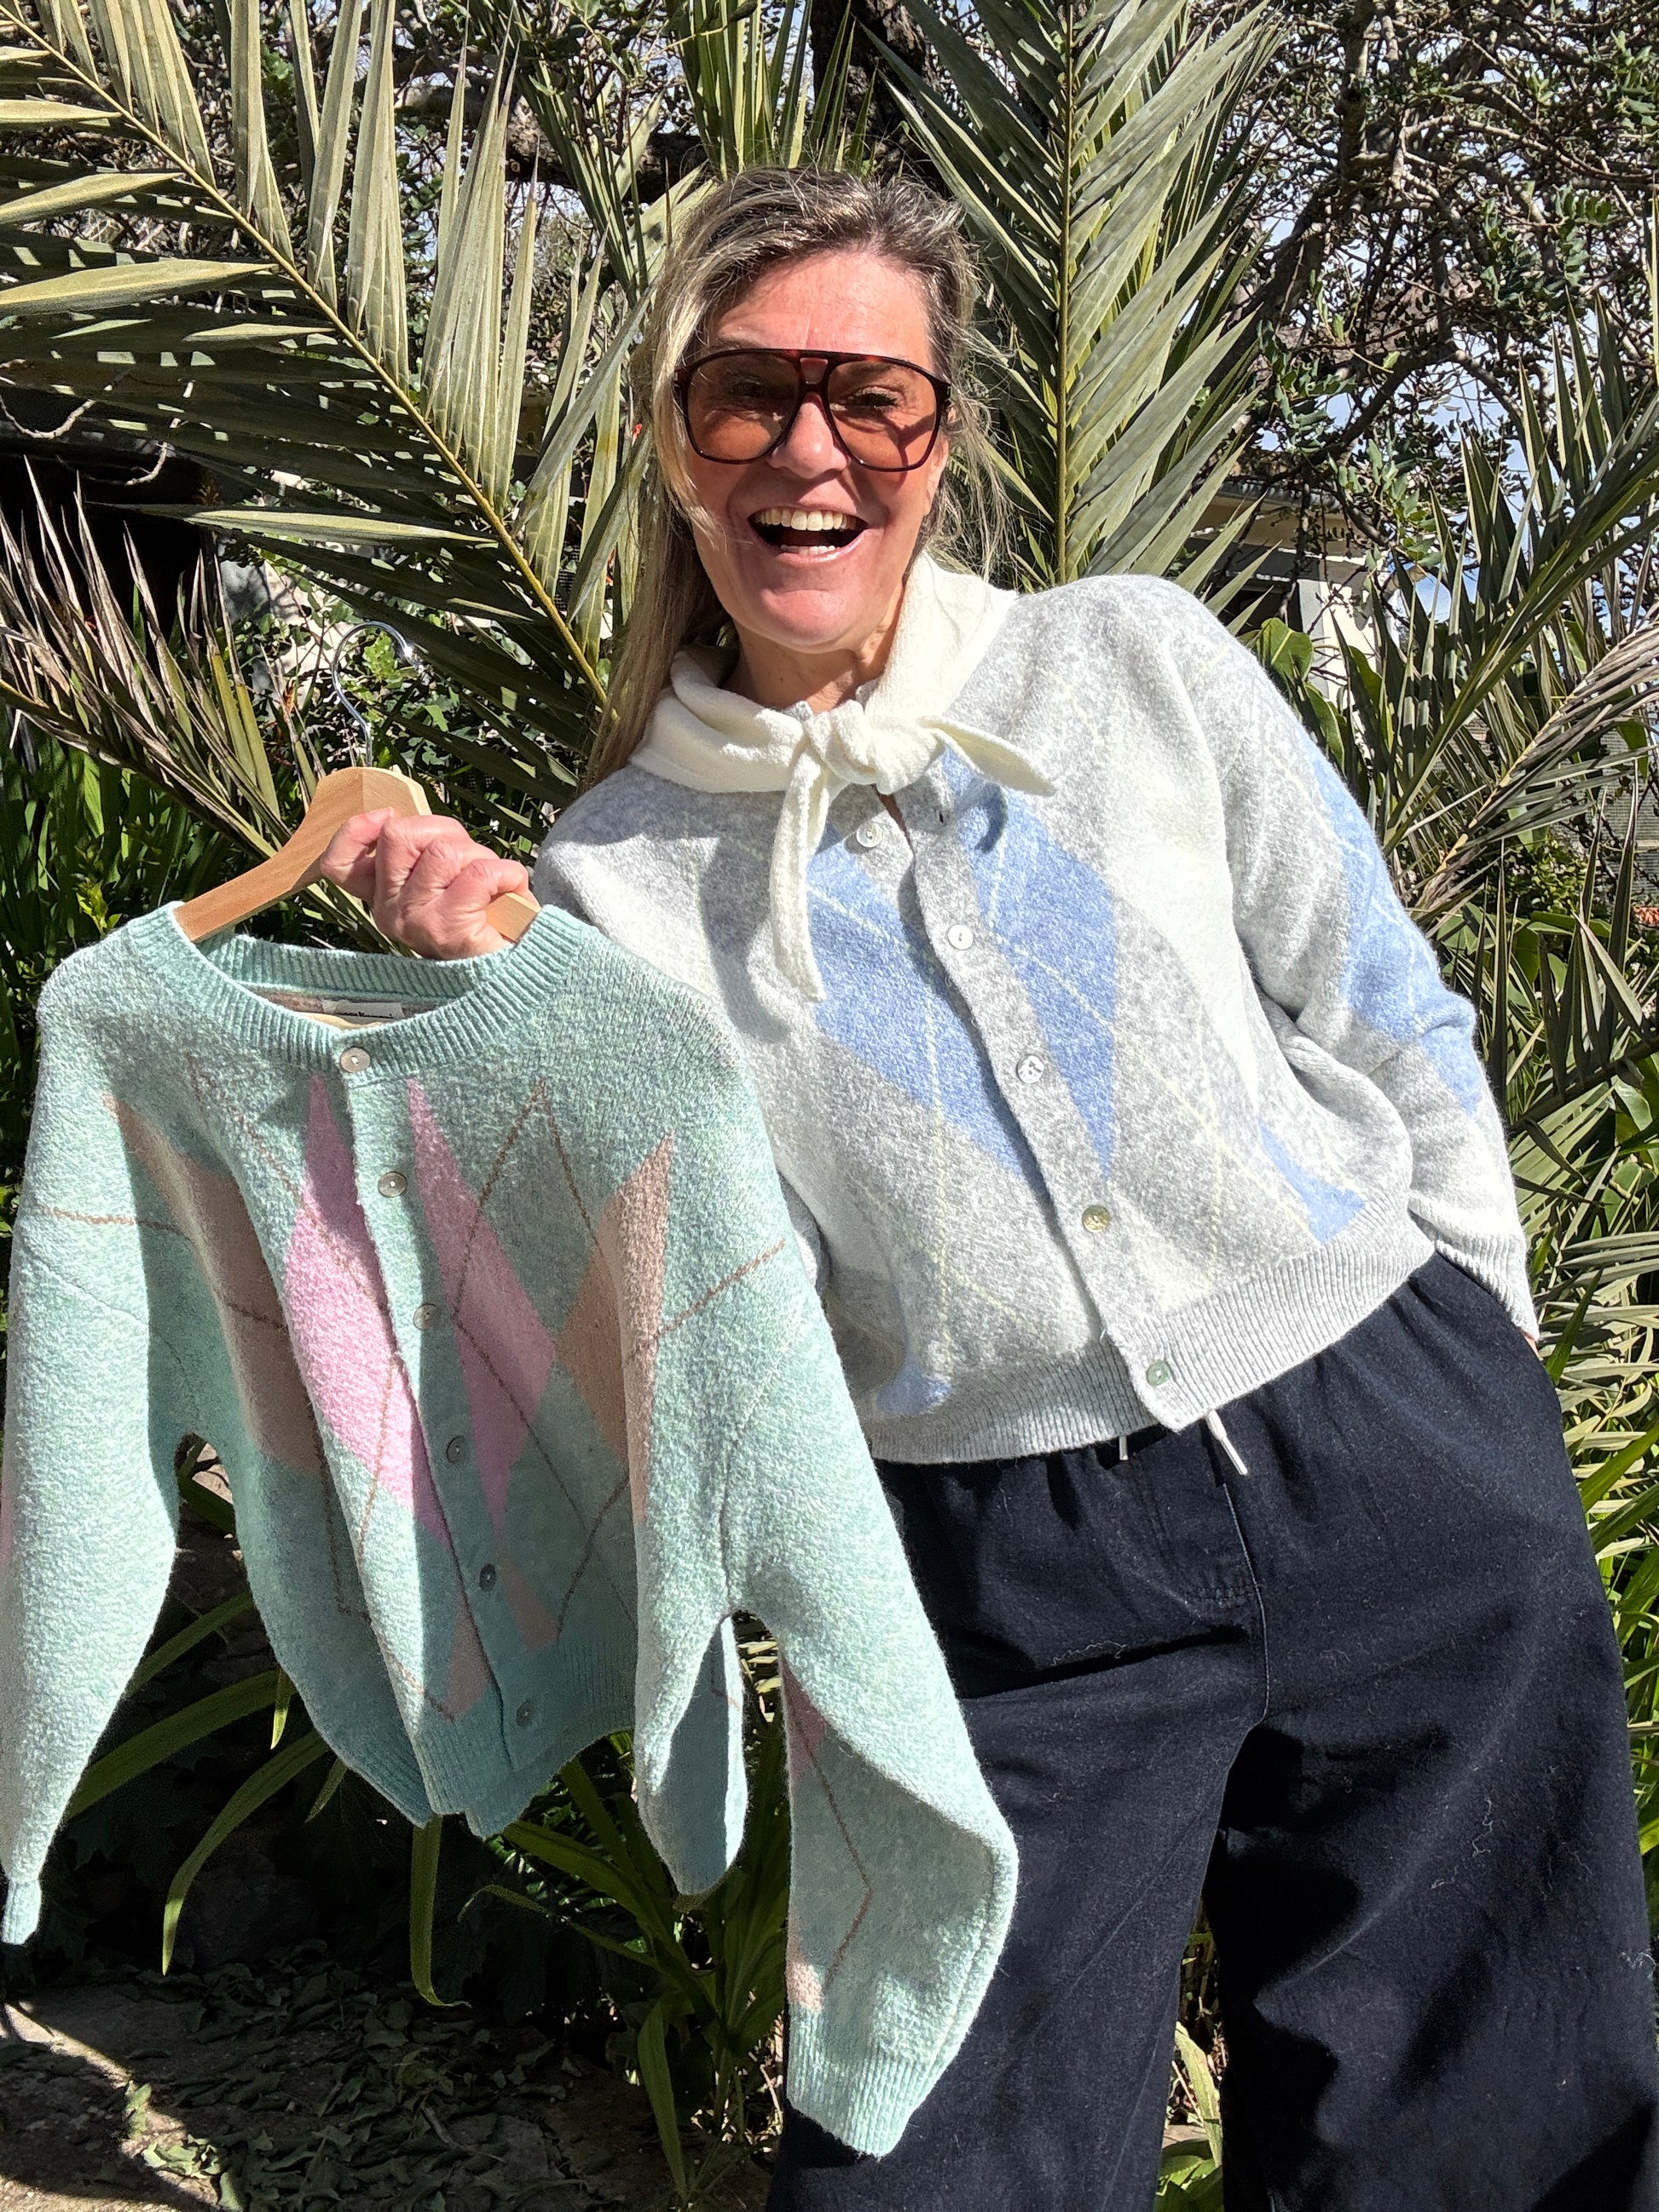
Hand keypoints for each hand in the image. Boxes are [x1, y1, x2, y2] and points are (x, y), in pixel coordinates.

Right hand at [319, 810, 531, 958]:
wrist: (514, 968)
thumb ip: (420, 854)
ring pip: (443, 851)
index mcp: (382, 897)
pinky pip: (480, 873)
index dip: (358, 829)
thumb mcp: (443, 881)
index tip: (387, 817)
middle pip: (397, 835)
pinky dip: (507, 873)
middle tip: (467, 859)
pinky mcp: (448, 930)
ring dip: (481, 856)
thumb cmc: (482, 918)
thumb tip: (399, 816)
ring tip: (494, 883)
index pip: (340, 862)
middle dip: (445, 831)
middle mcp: (389, 911)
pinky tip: (510, 889)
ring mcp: (415, 921)